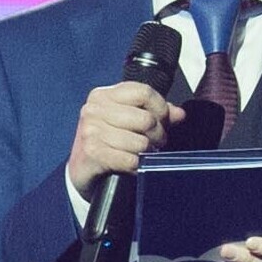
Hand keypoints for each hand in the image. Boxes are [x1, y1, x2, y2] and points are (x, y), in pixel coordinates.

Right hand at [65, 81, 184, 194]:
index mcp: (103, 95)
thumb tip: (179, 114)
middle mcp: (94, 109)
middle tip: (155, 142)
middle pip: (146, 118)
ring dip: (147, 152)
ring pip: (140, 142)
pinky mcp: (92, 153)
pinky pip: (130, 159)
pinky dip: (136, 165)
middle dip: (158, 135)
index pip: (144, 92)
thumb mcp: (128, 122)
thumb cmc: (107, 142)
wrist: (82, 169)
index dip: (161, 108)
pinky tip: (132, 164)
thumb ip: (155, 114)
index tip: (163, 121)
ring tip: (142, 153)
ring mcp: (91, 131)